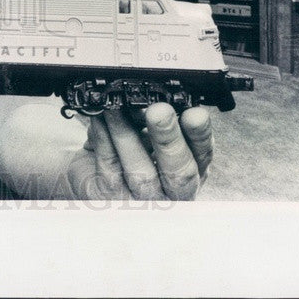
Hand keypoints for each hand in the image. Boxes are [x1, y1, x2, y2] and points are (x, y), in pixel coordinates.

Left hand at [66, 103, 212, 200]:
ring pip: (140, 172)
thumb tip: (150, 98)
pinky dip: (104, 140)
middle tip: (160, 111)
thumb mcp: (151, 137)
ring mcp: (142, 202)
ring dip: (127, 134)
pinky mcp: (111, 200)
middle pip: (178, 172)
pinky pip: (109, 169)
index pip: (203, 155)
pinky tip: (99, 120)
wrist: (95, 179)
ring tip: (117, 107)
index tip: (195, 113)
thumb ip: (158, 122)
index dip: (201, 136)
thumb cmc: (131, 154)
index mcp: (191, 172)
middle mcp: (173, 193)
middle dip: (169, 139)